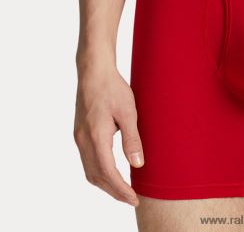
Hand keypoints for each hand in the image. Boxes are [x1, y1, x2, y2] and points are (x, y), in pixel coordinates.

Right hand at [73, 64, 143, 205]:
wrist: (94, 71)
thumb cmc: (113, 87)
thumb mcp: (128, 111)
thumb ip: (132, 139)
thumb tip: (137, 164)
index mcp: (96, 136)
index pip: (108, 172)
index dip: (121, 189)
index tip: (134, 198)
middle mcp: (83, 140)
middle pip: (97, 176)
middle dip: (114, 191)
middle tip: (131, 199)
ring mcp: (79, 137)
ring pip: (90, 171)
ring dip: (105, 184)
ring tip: (122, 190)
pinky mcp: (79, 133)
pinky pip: (87, 161)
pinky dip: (99, 172)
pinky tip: (110, 173)